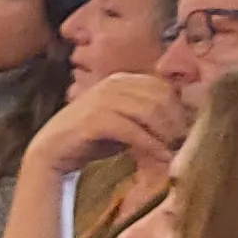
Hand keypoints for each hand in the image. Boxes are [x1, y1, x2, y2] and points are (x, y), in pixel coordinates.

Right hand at [28, 72, 186, 177]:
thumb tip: (183, 121)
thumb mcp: (124, 121)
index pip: (161, 86)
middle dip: (175, 122)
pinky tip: (160, 157)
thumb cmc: (92, 138)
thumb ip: (146, 115)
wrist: (52, 152)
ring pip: (148, 111)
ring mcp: (101, 100)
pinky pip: (132, 130)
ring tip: (174, 151)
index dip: (178, 109)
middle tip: (183, 144)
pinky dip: (150, 145)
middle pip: (159, 97)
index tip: (185, 131)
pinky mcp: (93, 120)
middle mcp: (111, 84)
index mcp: (120, 80)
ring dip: (165, 134)